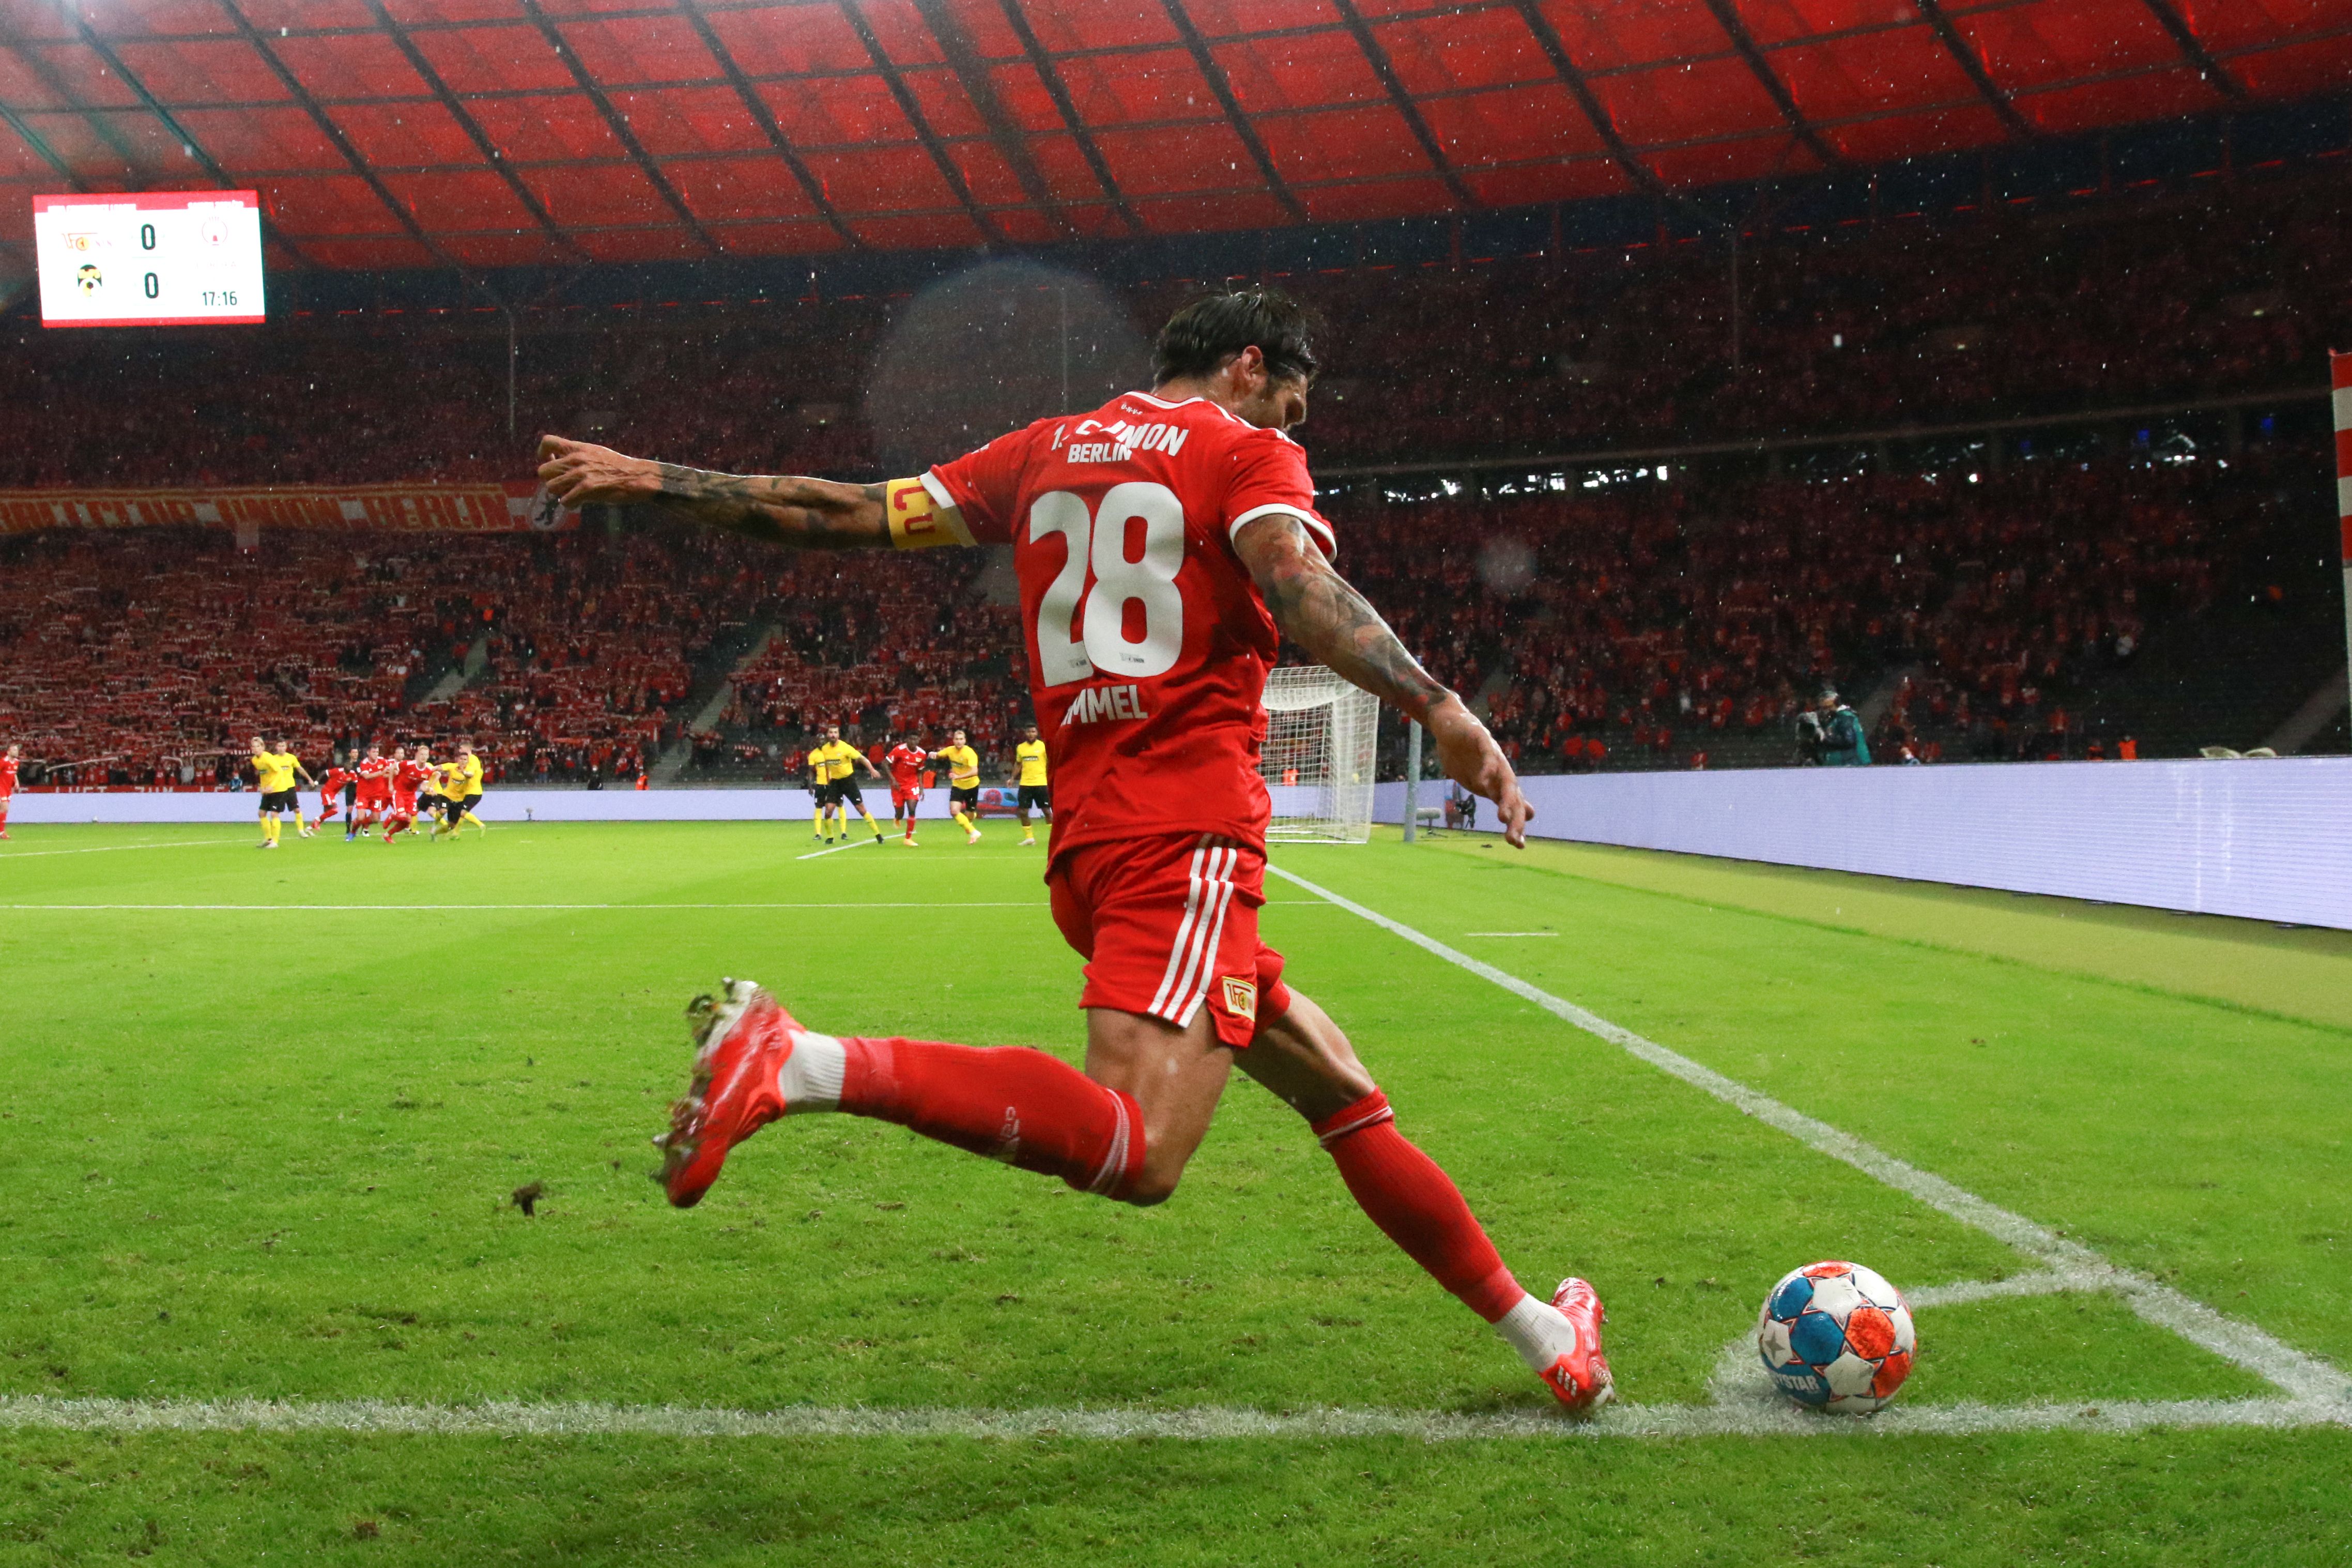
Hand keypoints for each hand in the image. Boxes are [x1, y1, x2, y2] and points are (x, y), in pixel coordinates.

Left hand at [536, 435, 659, 506]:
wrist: (638, 476)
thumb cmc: (618, 467)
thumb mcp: (595, 453)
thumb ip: (577, 456)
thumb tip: (561, 465)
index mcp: (578, 448)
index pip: (547, 442)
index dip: (543, 455)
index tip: (553, 462)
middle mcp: (576, 459)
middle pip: (543, 471)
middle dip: (551, 480)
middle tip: (563, 484)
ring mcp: (581, 474)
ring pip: (551, 487)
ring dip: (560, 493)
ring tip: (573, 494)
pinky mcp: (587, 489)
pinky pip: (564, 501)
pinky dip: (570, 504)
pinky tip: (580, 502)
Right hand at [1424, 694, 1532, 847]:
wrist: (1449, 722)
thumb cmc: (1464, 754)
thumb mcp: (1482, 780)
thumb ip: (1499, 796)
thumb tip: (1525, 814)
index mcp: (1497, 782)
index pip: (1512, 806)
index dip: (1516, 824)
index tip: (1519, 846)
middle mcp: (1500, 770)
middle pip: (1511, 796)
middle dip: (1514, 818)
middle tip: (1513, 840)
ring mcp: (1492, 754)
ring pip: (1504, 779)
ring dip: (1504, 798)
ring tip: (1503, 817)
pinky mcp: (1481, 739)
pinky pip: (1486, 755)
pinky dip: (1486, 768)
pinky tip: (1483, 781)